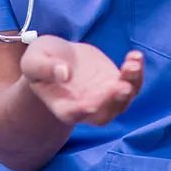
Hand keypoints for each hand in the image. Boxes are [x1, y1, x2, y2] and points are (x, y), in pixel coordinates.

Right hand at [20, 36, 143, 126]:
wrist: (59, 56)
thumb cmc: (42, 60)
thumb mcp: (34, 60)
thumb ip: (45, 68)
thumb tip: (64, 73)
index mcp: (62, 106)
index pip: (73, 115)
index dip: (81, 111)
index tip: (90, 105)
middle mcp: (86, 107)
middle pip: (104, 113)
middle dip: (114, 101)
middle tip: (122, 86)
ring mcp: (104, 96)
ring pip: (123, 100)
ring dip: (131, 84)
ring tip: (132, 64)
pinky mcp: (115, 82)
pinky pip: (131, 82)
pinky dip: (136, 72)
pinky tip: (136, 56)